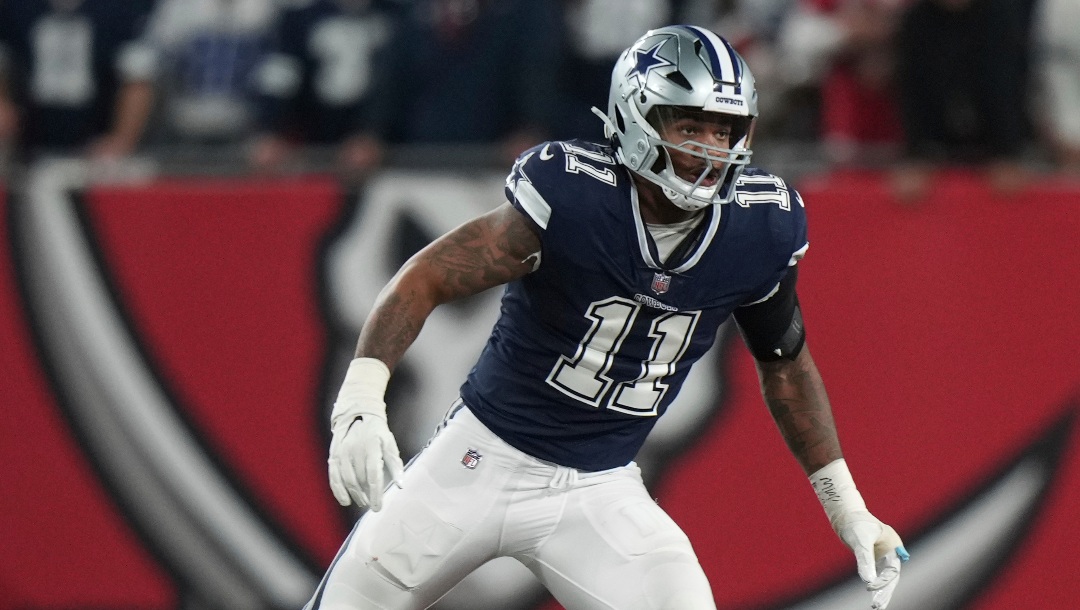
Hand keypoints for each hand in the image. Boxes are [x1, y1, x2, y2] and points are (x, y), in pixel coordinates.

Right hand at [327, 358, 403, 510]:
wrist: (357, 413)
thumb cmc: (377, 432)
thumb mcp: (390, 443)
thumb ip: (395, 464)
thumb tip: (401, 485)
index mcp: (372, 446)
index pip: (373, 476)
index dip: (375, 494)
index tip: (378, 507)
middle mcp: (355, 449)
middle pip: (360, 480)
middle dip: (366, 496)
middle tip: (372, 505)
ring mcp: (342, 452)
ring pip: (347, 480)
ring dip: (354, 494)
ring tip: (362, 502)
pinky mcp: (334, 455)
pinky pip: (333, 476)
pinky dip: (337, 490)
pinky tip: (344, 500)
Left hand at [833, 510, 909, 608]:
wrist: (847, 516)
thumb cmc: (856, 524)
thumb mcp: (861, 540)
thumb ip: (865, 559)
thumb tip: (867, 580)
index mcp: (894, 546)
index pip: (892, 570)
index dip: (882, 581)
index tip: (869, 587)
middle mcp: (891, 552)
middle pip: (891, 576)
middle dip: (885, 591)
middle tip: (878, 606)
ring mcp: (883, 556)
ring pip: (886, 577)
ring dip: (881, 591)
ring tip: (877, 606)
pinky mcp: (874, 558)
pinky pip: (877, 574)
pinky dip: (875, 584)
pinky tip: (872, 594)